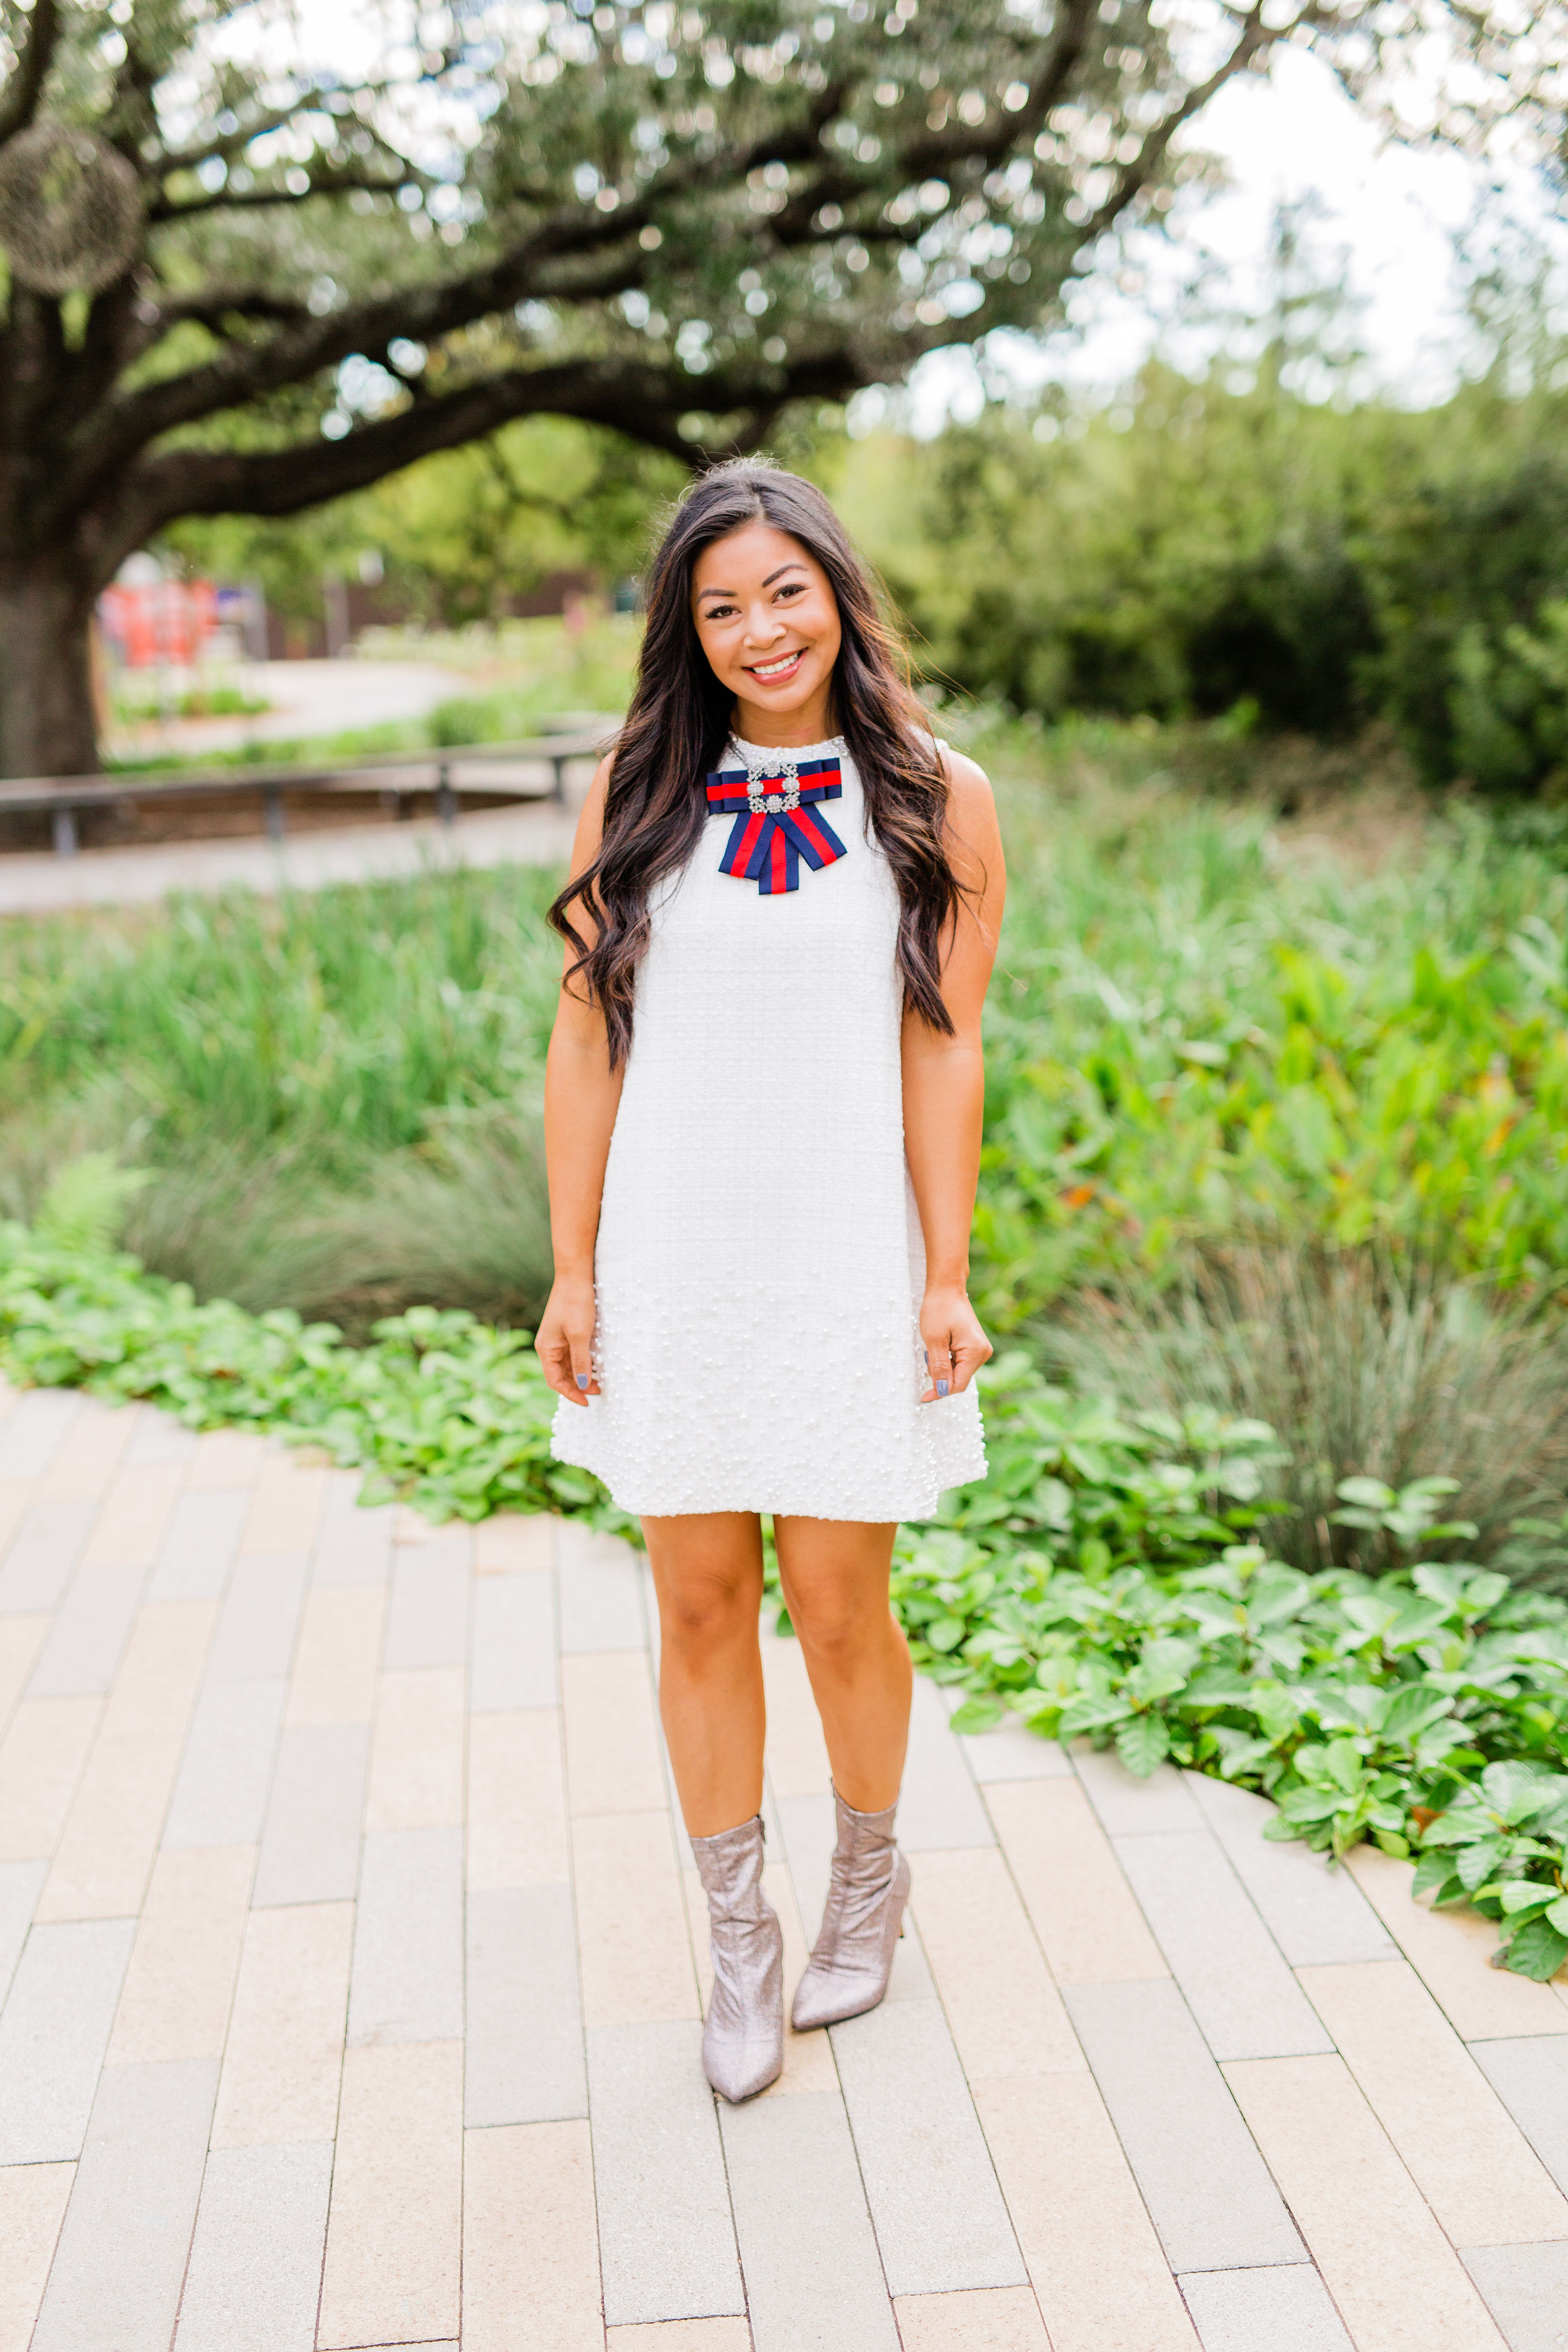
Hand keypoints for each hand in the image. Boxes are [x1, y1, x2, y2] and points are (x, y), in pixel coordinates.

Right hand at [536, 1276, 598, 1404]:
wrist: (575, 1275)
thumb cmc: (576, 1303)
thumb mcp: (580, 1335)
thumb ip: (580, 1362)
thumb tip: (581, 1386)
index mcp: (546, 1348)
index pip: (555, 1381)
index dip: (570, 1394)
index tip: (587, 1402)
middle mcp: (548, 1346)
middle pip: (560, 1375)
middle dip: (578, 1386)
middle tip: (598, 1391)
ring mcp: (556, 1338)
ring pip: (567, 1365)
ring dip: (581, 1375)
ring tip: (599, 1380)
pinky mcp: (565, 1331)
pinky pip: (572, 1353)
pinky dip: (582, 1362)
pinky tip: (595, 1364)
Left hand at [920, 1284, 991, 1401]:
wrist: (947, 1288)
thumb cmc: (939, 1309)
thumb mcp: (934, 1340)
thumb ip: (939, 1368)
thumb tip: (942, 1391)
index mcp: (975, 1352)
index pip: (958, 1384)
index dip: (940, 1392)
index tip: (923, 1397)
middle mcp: (983, 1353)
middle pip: (959, 1379)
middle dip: (940, 1375)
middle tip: (928, 1355)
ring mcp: (981, 1350)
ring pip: (958, 1372)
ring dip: (942, 1366)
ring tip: (934, 1346)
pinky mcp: (975, 1347)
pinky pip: (959, 1363)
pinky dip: (946, 1360)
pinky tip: (940, 1346)